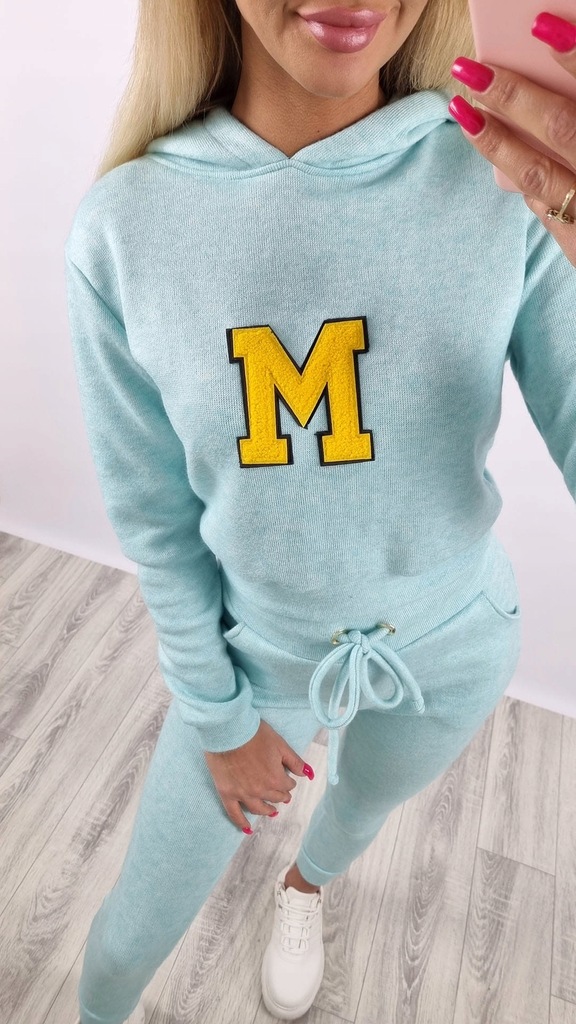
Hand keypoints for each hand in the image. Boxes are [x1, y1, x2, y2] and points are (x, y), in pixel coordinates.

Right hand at [203, 719, 313, 832]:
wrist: (228, 731)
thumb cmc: (255, 734)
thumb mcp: (280, 744)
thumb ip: (295, 762)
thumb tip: (308, 775)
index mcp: (276, 779)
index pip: (288, 785)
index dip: (287, 780)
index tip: (285, 775)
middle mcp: (261, 791)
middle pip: (275, 797)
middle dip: (280, 794)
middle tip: (281, 792)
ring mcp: (243, 795)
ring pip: (259, 808)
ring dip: (267, 810)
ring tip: (272, 810)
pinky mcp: (227, 794)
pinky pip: (235, 814)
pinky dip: (242, 823)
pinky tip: (248, 828)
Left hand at [448, 11, 575, 266]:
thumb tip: (553, 50)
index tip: (542, 27)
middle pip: (561, 127)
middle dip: (515, 96)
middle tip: (473, 69)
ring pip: (538, 174)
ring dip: (496, 140)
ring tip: (463, 109)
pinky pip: (543, 207)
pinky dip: (518, 175)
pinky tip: (493, 147)